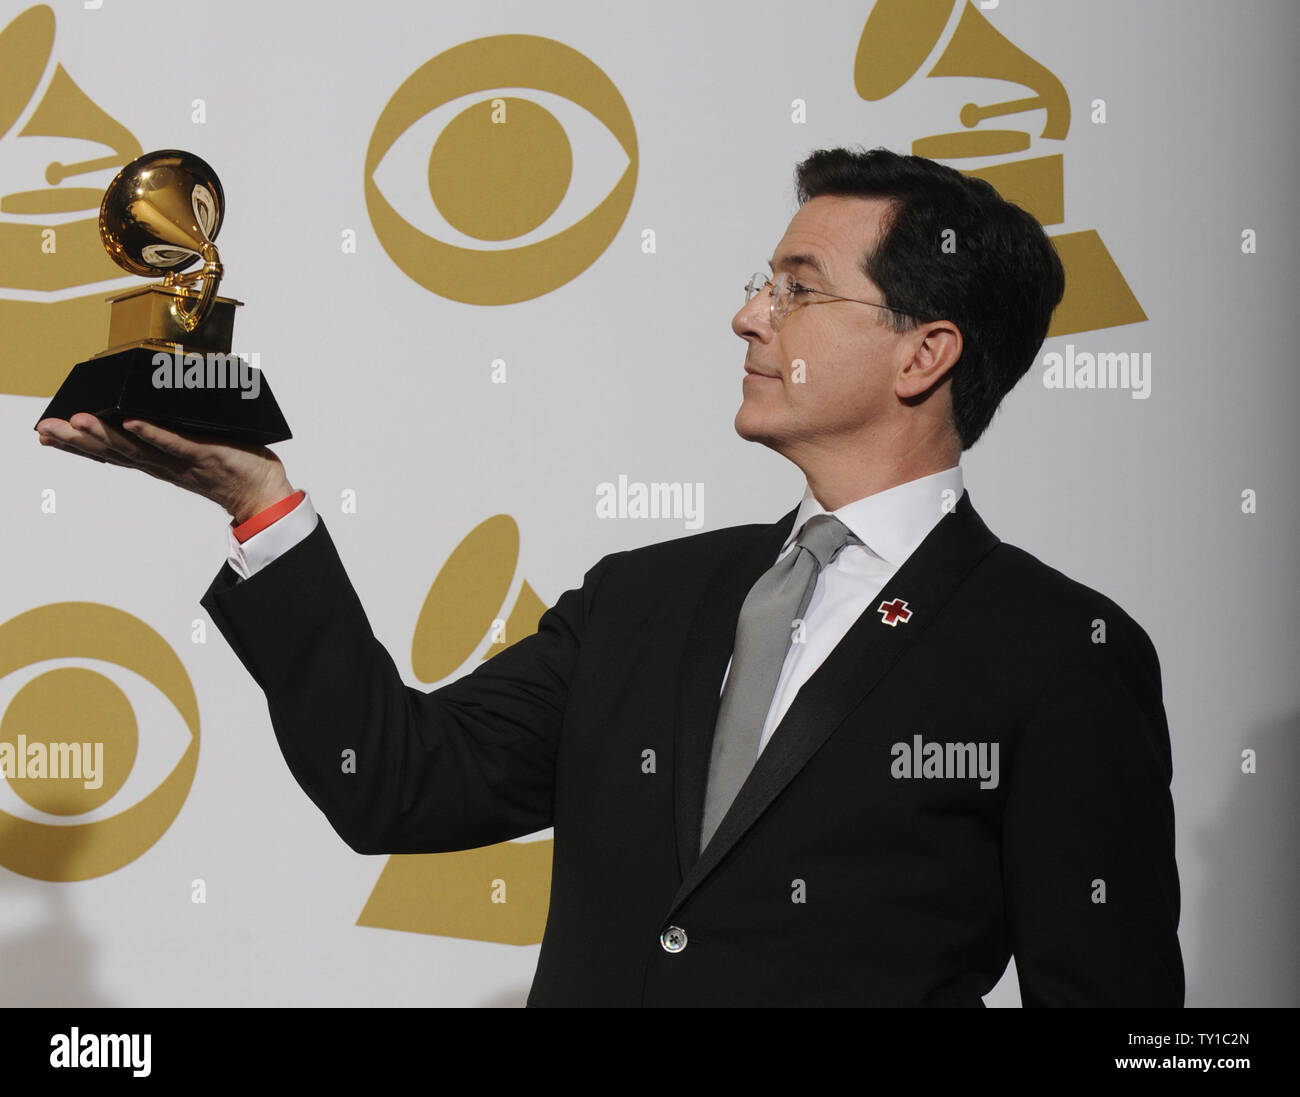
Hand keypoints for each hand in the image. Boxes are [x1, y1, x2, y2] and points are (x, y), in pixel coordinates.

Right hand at [35, 413, 294, 523]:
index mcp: (156, 462)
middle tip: (45, 427)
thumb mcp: (188, 450)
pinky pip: (176, 444)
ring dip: (106, 434)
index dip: (77, 444)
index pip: (109, 452)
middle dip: (77, 439)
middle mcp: (163, 464)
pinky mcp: (206, 455)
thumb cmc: (228, 467)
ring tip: (78, 421)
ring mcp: (182, 461)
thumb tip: (143, 410)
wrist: (262, 493)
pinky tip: (132, 422)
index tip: (45, 433)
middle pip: (113, 451)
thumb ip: (166, 434)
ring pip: (137, 448)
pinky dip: (154, 434)